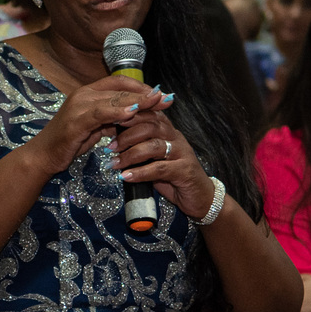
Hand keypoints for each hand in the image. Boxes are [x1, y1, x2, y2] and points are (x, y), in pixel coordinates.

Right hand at [27, 76, 166, 175]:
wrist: (43, 155)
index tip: (160, 94)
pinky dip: (118, 112)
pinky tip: (132, 113)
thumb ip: (112, 119)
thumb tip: (132, 117)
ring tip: (157, 102)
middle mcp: (84, 94)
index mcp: (89, 93)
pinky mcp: (76, 120)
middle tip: (167, 98)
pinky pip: (100, 113)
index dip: (141, 87)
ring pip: (113, 99)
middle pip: (120, 89)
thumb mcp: (95, 128)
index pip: (120, 82)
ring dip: (137, 100)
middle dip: (146, 94)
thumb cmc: (69, 142)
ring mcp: (79, 105)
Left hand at [106, 101, 222, 222]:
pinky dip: (141, 172)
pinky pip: (160, 168)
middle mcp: (175, 137)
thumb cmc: (173, 177)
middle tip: (110, 147)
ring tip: (115, 163)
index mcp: (167, 131)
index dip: (129, 116)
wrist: (200, 197)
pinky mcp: (185, 170)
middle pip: (150, 126)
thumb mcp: (154, 159)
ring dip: (130, 154)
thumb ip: (139, 149)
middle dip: (126, 135)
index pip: (148, 114)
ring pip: (154, 146)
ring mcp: (182, 153)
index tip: (110, 122)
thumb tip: (113, 145)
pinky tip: (127, 177)